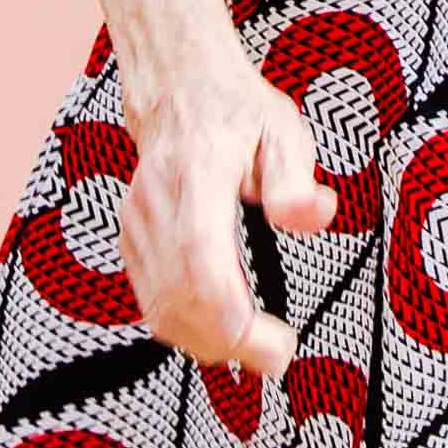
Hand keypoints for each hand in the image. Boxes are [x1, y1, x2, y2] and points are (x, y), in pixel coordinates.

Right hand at [116, 40, 337, 379]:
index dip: (227, 309)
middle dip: (227, 342)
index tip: (267, 340)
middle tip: (277, 356)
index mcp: (197, 171)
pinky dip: (187, 330)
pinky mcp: (132, 241)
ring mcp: (138, 224)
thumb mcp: (283, 129)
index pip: (200, 254)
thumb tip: (315, 215)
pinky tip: (223, 334)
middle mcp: (158, 202)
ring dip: (207, 343)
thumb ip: (296, 178)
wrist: (179, 91)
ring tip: (257, 350)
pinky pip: (152, 301)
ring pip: (160, 307)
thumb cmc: (236, 112)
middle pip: (178, 294)